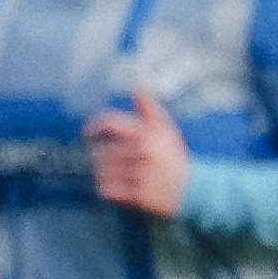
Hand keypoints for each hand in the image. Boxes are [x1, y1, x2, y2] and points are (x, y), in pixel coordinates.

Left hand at [83, 96, 189, 218]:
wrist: (191, 190)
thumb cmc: (171, 158)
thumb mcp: (165, 130)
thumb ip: (148, 108)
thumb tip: (138, 83)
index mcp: (147, 133)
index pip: (110, 122)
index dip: (94, 126)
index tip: (86, 134)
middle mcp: (144, 152)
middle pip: (104, 151)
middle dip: (105, 158)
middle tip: (118, 166)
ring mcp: (142, 174)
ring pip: (103, 171)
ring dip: (105, 175)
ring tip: (121, 179)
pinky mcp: (140, 194)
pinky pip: (107, 190)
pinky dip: (108, 191)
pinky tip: (119, 191)